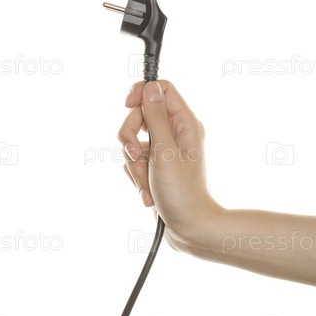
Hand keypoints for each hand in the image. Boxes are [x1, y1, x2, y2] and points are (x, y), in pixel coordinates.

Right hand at [118, 80, 221, 253]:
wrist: (188, 228)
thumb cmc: (182, 193)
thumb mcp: (165, 152)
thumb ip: (154, 118)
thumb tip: (150, 88)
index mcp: (184, 123)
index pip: (160, 89)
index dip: (141, 93)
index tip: (127, 105)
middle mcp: (174, 133)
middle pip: (139, 115)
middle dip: (130, 137)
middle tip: (137, 156)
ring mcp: (163, 150)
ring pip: (132, 140)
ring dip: (134, 163)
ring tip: (147, 182)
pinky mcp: (154, 166)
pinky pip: (133, 160)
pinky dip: (136, 175)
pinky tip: (148, 192)